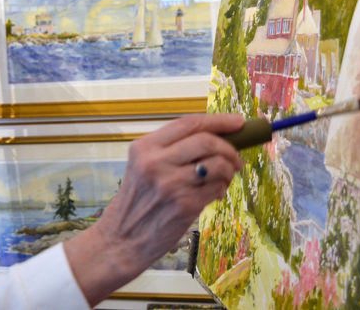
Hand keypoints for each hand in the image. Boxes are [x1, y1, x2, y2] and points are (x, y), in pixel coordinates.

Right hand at [63, 113, 243, 305]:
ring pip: (217, 164)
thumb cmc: (137, 201)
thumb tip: (218, 136)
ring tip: (224, 178)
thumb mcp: (142, 165)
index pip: (189, 124)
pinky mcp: (184, 205)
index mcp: (144, 147)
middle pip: (207, 141)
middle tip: (235, 158)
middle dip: (229, 148)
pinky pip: (217, 188)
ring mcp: (170, 184)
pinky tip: (213, 194)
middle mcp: (155, 162)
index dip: (218, 120)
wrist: (121, 239)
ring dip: (229, 170)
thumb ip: (172, 149)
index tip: (238, 122)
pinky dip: (221, 189)